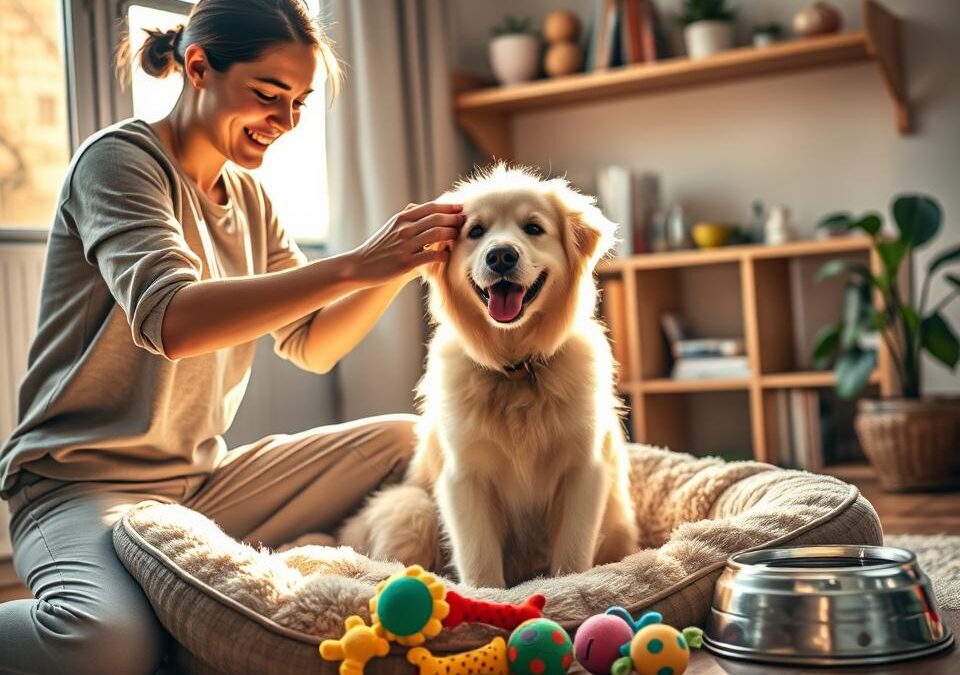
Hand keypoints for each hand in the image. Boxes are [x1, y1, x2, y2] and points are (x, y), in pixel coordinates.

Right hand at [349, 201, 464, 285]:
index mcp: (402, 218)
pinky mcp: (406, 263)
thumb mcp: (391, 226)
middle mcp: (404, 229)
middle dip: (454, 220)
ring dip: (451, 235)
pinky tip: (447, 256)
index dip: (449, 208)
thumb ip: (407, 216)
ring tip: (458, 237)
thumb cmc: (379, 246)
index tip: (461, 209)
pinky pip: (431, 256)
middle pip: (437, 219)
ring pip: (436, 235)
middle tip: (465, 223)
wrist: (358, 266)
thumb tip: (423, 206)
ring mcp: (405, 246)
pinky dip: (443, 255)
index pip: (431, 208)